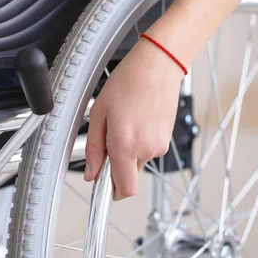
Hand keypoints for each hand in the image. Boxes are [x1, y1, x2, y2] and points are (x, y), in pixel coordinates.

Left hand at [84, 38, 184, 199]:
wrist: (158, 66)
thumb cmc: (128, 82)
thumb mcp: (99, 113)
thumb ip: (95, 148)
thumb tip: (91, 173)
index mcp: (125, 145)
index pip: (124, 189)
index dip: (111, 191)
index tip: (101, 185)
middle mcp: (145, 149)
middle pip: (128, 175)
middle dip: (116, 163)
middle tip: (110, 135)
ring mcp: (159, 145)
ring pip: (137, 161)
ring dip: (128, 149)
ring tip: (124, 120)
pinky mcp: (167, 139)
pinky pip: (148, 149)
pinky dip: (139, 140)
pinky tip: (136, 118)